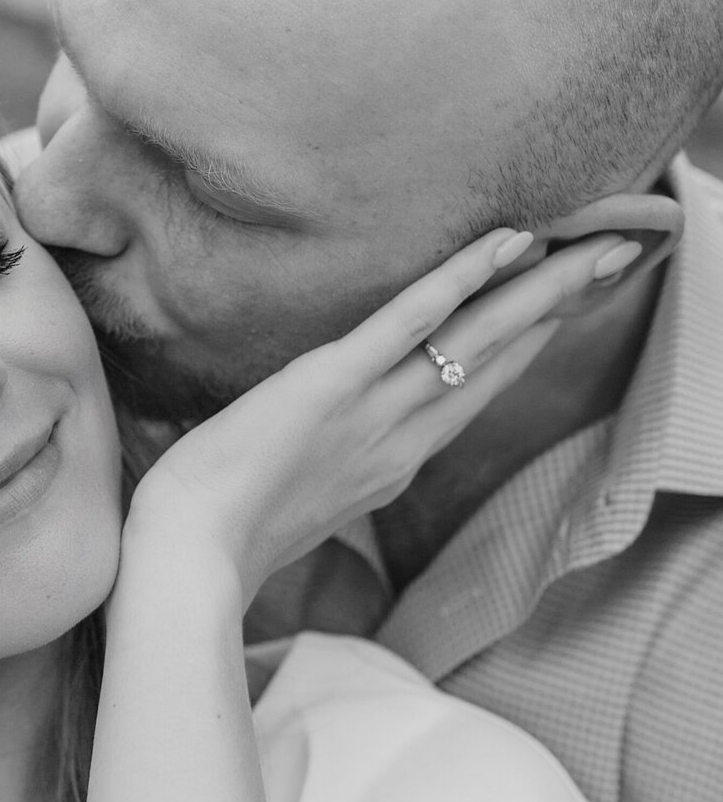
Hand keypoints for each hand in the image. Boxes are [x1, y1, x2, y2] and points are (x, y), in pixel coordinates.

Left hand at [127, 227, 636, 604]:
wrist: (190, 558)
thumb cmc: (220, 535)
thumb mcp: (290, 506)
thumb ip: (323, 474)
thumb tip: (321, 456)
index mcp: (387, 467)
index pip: (469, 397)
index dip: (519, 351)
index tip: (559, 310)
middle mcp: (398, 442)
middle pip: (495, 365)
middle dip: (557, 311)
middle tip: (612, 261)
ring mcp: (372, 414)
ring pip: (475, 341)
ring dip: (540, 289)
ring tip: (594, 247)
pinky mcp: (334, 385)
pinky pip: (409, 322)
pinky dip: (460, 279)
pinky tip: (504, 243)